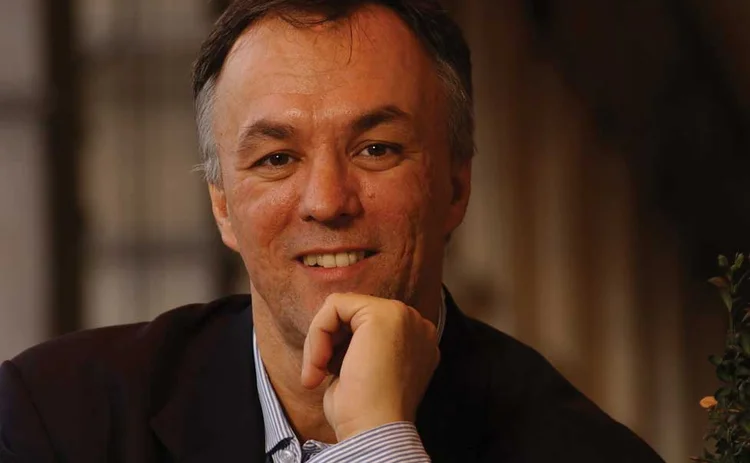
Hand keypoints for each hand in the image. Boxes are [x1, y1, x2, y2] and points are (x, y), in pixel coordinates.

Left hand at [301, 293, 439, 441]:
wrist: (374, 430)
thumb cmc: (365, 413)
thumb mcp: (363, 371)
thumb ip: (359, 346)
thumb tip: (332, 332)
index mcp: (417, 341)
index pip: (365, 325)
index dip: (339, 346)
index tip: (328, 376)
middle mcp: (416, 325)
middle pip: (354, 313)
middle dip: (327, 341)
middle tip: (317, 375)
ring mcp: (404, 316)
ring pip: (341, 307)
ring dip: (319, 340)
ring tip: (317, 373)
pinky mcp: (382, 313)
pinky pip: (334, 305)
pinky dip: (317, 333)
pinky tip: (320, 363)